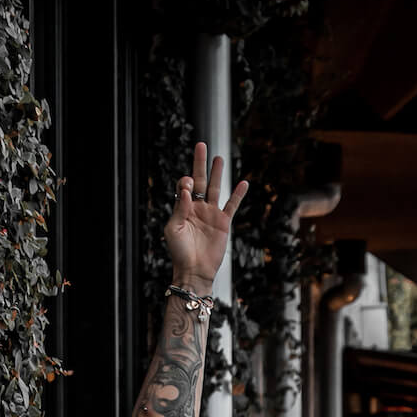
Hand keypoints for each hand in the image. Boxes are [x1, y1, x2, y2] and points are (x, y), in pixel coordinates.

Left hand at [165, 141, 247, 290]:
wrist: (194, 271)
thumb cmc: (180, 252)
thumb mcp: (173, 229)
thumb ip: (180, 209)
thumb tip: (187, 191)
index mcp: (183, 208)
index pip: (184, 186)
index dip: (185, 182)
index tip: (187, 188)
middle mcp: (198, 208)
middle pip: (200, 180)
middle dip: (200, 163)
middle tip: (201, 145)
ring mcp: (211, 214)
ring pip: (215, 189)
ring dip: (217, 173)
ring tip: (219, 158)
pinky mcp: (223, 223)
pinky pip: (232, 206)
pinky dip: (238, 195)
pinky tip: (243, 183)